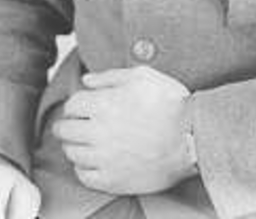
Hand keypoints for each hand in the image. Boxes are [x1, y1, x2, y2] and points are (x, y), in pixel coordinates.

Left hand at [52, 65, 197, 194]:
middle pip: (64, 130)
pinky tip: (92, 161)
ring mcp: (104, 158)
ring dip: (74, 145)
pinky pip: (84, 176)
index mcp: (103, 104)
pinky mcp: (113, 180)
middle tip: (74, 125)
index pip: (71, 105)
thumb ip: (109, 76)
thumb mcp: (142, 76)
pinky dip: (83, 168)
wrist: (191, 137)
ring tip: (84, 142)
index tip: (81, 107)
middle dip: (67, 124)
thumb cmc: (170, 103)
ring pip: (71, 153)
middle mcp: (98, 132)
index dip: (75, 104)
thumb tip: (86, 80)